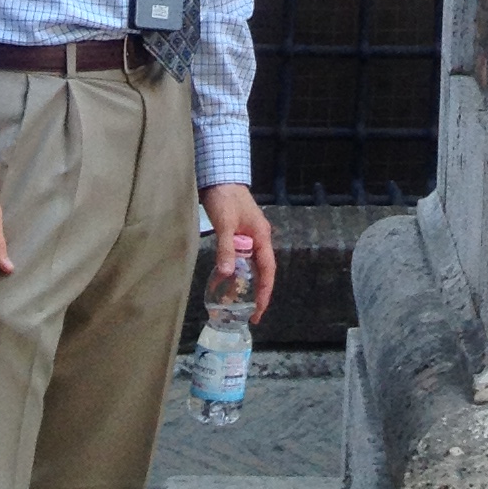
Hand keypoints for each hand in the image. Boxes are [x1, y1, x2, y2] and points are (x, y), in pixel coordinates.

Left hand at [199, 185, 276, 321]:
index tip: (259, 312)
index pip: (268, 270)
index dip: (265, 292)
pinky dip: (236, 271)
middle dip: (258, 292)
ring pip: (251, 265)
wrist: (219, 174)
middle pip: (262, 270)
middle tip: (249, 314)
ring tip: (237, 303)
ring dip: (246, 282)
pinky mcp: (238, 233)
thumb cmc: (225, 197)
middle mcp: (259, 237)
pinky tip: (226, 279)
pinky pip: (241, 258)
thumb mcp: (225, 224)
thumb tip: (227, 275)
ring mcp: (249, 235)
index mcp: (261, 236)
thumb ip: (226, 248)